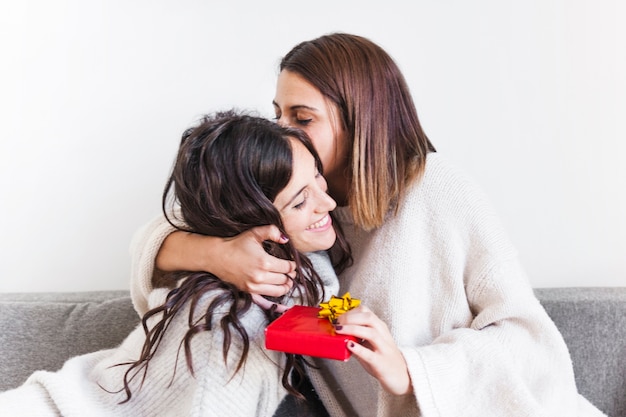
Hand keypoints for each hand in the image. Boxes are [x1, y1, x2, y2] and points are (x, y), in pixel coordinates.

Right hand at [156, 225, 295, 296]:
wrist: (218, 257)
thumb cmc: (237, 244)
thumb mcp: (254, 233)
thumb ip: (272, 231)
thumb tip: (285, 239)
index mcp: (264, 262)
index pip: (288, 267)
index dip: (293, 265)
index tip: (292, 262)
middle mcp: (261, 276)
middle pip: (285, 279)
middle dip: (291, 275)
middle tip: (291, 271)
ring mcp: (254, 286)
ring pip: (279, 290)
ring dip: (286, 285)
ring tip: (287, 280)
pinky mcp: (249, 291)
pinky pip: (269, 295)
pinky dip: (276, 291)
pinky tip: (278, 286)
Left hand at [334, 306, 411, 395]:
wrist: (401, 376)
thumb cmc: (384, 359)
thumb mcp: (371, 344)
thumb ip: (357, 338)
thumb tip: (338, 333)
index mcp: (380, 328)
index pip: (366, 312)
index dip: (350, 312)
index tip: (338, 317)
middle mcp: (383, 335)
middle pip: (369, 318)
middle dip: (350, 318)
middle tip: (337, 323)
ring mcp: (384, 349)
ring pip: (371, 333)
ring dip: (352, 329)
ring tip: (339, 330)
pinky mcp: (381, 363)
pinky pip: (370, 354)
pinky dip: (358, 349)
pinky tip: (349, 345)